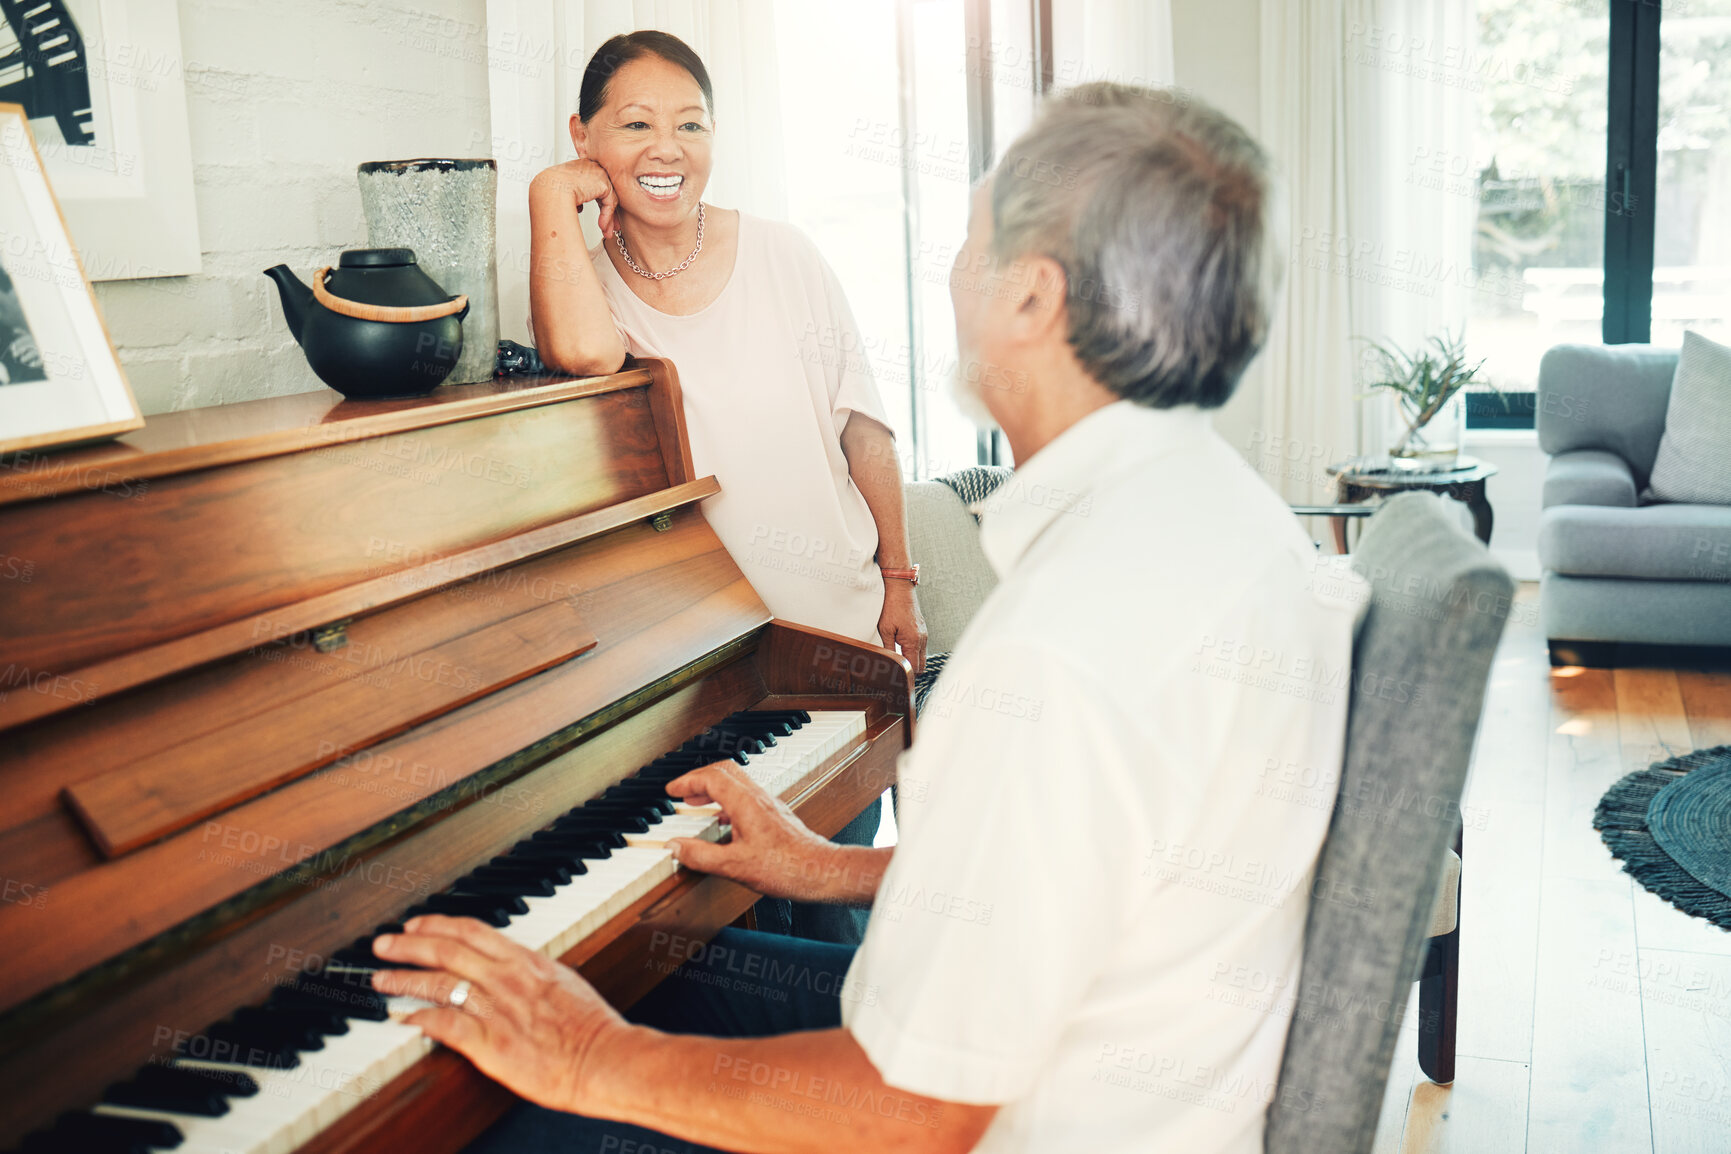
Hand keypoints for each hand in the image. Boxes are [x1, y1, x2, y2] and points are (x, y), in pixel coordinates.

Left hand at [371, 915, 627, 1114]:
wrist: (603, 1058)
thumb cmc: (589, 1026)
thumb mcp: (561, 981)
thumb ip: (529, 972)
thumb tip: (509, 967)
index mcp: (525, 960)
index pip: (471, 930)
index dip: (437, 924)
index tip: (415, 925)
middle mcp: (507, 979)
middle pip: (446, 951)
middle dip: (409, 945)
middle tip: (383, 944)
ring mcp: (497, 1010)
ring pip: (439, 984)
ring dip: (405, 979)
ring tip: (382, 980)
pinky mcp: (491, 1044)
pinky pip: (446, 1025)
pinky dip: (421, 1019)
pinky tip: (405, 1019)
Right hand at [530, 158, 619, 234]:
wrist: (549, 191)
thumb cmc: (549, 192)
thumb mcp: (563, 191)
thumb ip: (575, 196)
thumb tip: (580, 206)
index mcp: (581, 166)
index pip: (595, 185)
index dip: (598, 202)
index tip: (600, 216)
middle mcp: (591, 167)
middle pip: (604, 192)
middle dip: (607, 212)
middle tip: (609, 226)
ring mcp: (598, 173)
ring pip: (608, 199)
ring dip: (608, 218)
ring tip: (606, 232)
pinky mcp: (603, 183)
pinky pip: (609, 203)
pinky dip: (606, 216)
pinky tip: (602, 226)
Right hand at [663, 761, 858, 902]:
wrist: (820, 871)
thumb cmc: (786, 867)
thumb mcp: (734, 866)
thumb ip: (701, 856)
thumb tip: (675, 847)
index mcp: (745, 803)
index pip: (711, 777)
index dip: (687, 781)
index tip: (672, 790)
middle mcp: (758, 798)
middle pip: (725, 772)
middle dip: (699, 779)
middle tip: (683, 792)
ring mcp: (769, 805)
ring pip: (737, 783)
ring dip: (714, 789)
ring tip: (698, 804)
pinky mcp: (775, 816)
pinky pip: (747, 797)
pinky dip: (728, 801)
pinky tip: (724, 822)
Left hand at [878, 580, 927, 673]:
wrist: (900, 588)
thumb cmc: (891, 606)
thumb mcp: (885, 629)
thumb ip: (888, 648)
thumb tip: (888, 662)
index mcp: (913, 641)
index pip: (914, 668)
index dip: (907, 676)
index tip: (899, 681)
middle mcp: (922, 639)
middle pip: (921, 665)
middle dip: (911, 671)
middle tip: (898, 674)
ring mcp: (924, 633)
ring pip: (922, 656)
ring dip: (913, 661)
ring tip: (900, 663)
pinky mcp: (922, 629)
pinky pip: (921, 647)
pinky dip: (914, 652)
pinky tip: (903, 650)